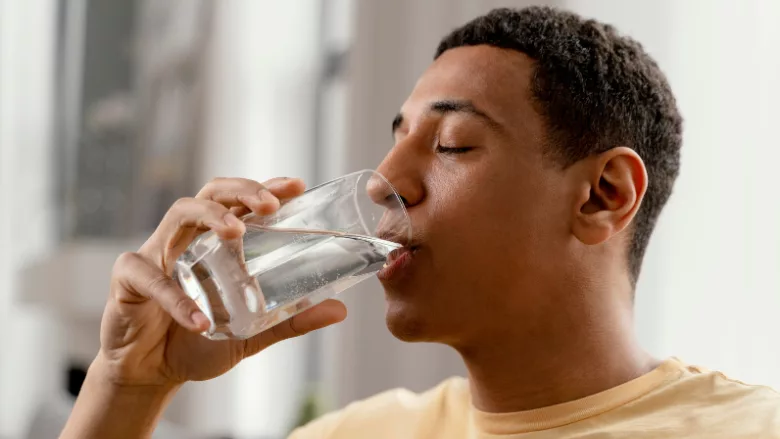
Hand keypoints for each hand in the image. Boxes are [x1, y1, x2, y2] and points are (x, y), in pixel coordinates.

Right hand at [95, 177, 347, 386]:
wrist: (150, 373)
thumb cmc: (198, 341)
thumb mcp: (251, 331)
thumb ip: (290, 319)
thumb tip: (339, 310)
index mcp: (215, 242)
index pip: (241, 203)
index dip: (266, 188)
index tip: (297, 186)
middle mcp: (188, 238)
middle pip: (212, 193)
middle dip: (242, 190)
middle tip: (269, 205)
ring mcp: (156, 253)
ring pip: (179, 214)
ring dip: (210, 217)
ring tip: (236, 232)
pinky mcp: (129, 279)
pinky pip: (150, 278)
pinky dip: (176, 298)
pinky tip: (200, 320)